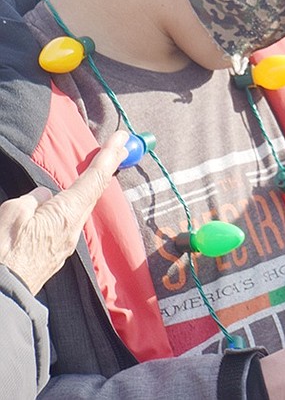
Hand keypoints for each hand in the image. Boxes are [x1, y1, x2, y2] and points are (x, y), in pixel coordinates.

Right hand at [0, 131, 127, 293]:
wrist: (2, 295)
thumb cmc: (2, 254)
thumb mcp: (11, 214)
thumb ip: (33, 199)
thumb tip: (45, 197)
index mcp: (65, 214)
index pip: (94, 179)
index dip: (109, 156)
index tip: (122, 139)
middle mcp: (73, 229)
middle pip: (93, 192)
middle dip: (105, 168)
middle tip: (115, 146)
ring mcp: (66, 244)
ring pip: (79, 208)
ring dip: (87, 188)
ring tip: (95, 168)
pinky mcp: (56, 254)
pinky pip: (67, 222)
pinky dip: (71, 206)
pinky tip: (65, 202)